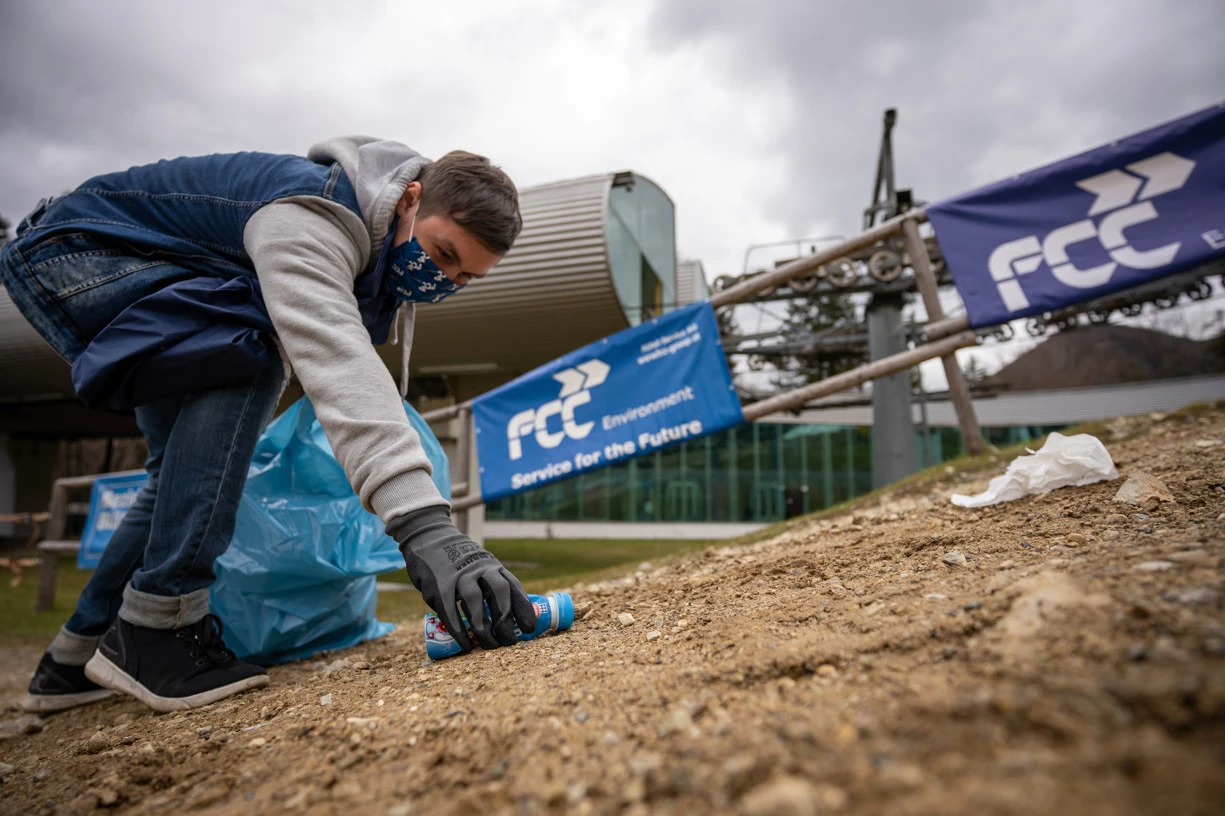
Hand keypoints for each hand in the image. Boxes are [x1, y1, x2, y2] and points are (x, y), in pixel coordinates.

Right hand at [389, 506, 536, 652]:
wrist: (428, 536)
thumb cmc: (458, 559)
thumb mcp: (479, 565)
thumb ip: (490, 584)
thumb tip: (507, 617)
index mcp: (492, 566)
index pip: (512, 587)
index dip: (523, 608)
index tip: (529, 629)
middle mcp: (478, 568)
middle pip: (498, 591)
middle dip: (505, 618)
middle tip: (509, 641)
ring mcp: (458, 575)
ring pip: (474, 601)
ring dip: (482, 626)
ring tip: (488, 645)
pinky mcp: (438, 584)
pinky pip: (450, 610)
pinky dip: (458, 630)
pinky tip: (465, 644)